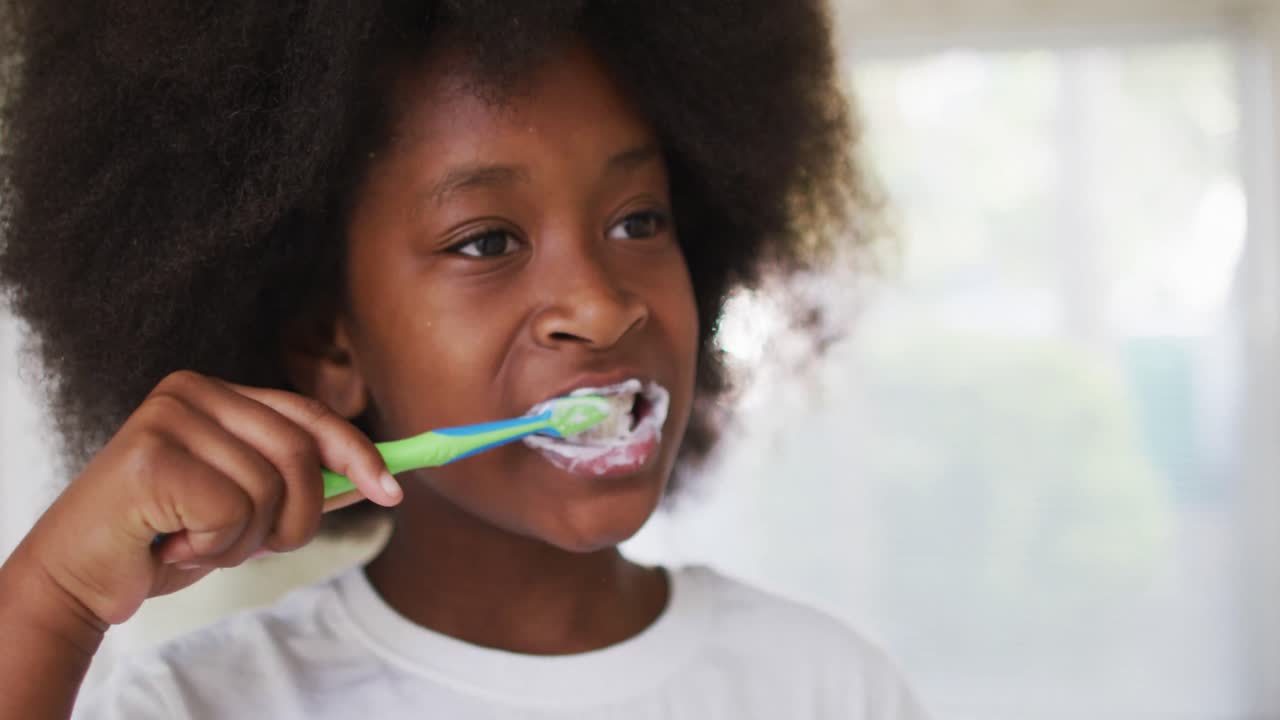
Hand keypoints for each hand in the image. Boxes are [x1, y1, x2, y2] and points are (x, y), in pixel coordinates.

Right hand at [12, 370, 401, 626]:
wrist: (79, 576)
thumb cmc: (166, 537)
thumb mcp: (246, 508)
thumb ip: (300, 486)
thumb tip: (377, 478)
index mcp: (218, 394)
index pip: (308, 415)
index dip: (357, 454)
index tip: (392, 492)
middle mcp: (192, 391)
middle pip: (298, 454)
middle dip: (296, 518)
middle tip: (255, 546)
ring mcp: (168, 417)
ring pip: (268, 488)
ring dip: (245, 540)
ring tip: (197, 540)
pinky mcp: (149, 455)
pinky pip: (231, 510)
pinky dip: (213, 547)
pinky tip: (171, 544)